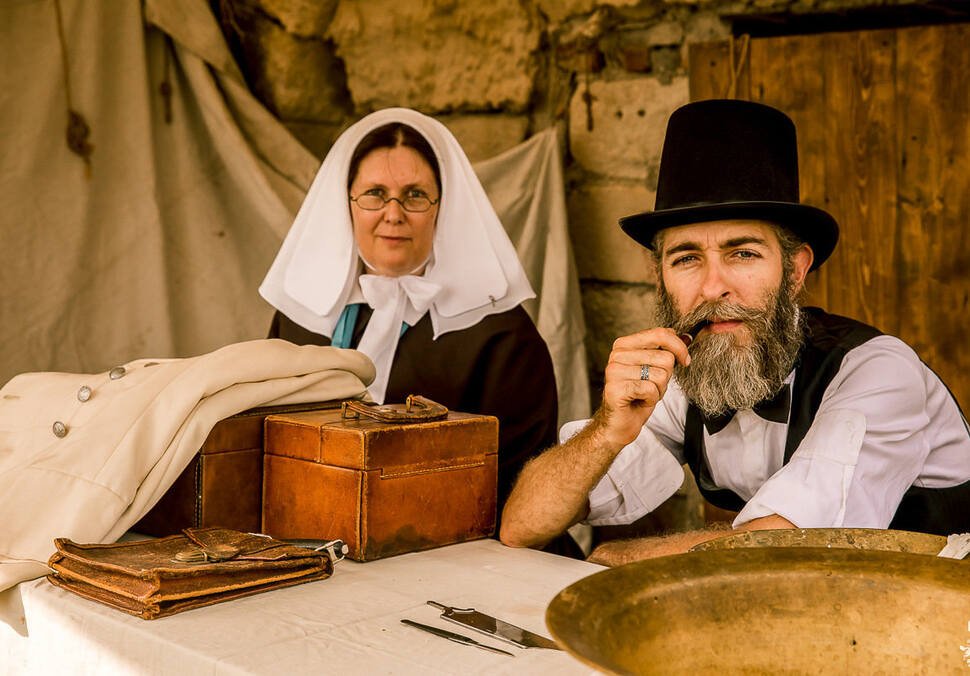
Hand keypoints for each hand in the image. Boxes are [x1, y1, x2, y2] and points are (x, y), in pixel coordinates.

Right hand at [595, 327, 689, 448]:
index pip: (660, 334)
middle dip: (666, 377)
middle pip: (665, 358)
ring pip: (660, 375)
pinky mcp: (616, 388)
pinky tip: (640, 401)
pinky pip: (651, 389)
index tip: (685, 360)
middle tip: (652, 386)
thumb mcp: (653, 368)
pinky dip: (652, 399)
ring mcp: (615, 371)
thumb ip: (664, 351)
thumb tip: (686, 337)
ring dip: (659, 390)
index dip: (679, 347)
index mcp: (625, 344)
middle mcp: (617, 355)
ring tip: (644, 394)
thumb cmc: (638, 396)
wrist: (619, 423)